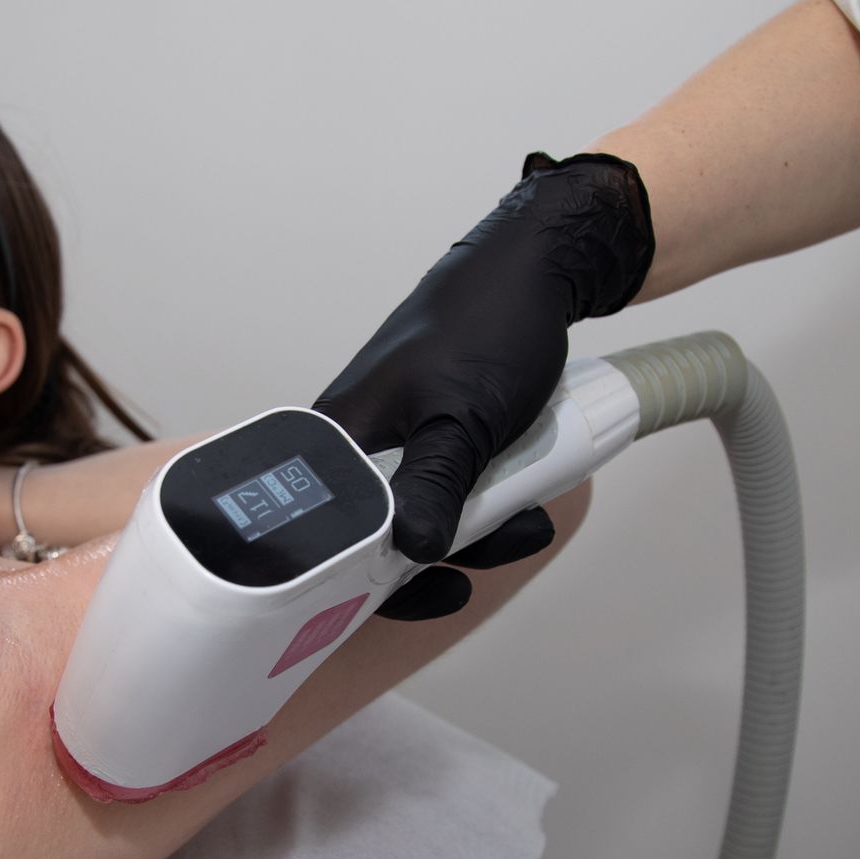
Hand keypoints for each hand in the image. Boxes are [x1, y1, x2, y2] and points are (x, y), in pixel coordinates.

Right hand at [314, 152, 652, 617]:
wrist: (537, 269)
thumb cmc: (486, 324)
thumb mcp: (463, 418)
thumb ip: (432, 488)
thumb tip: (409, 554)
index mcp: (335, 438)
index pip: (321, 537)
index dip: (365, 578)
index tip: (426, 589)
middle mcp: (353, 446)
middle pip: (375, 538)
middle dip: (438, 555)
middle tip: (493, 548)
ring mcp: (393, 443)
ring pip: (420, 518)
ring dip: (475, 532)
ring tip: (527, 519)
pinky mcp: (427, 438)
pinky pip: (445, 492)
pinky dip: (483, 504)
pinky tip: (519, 496)